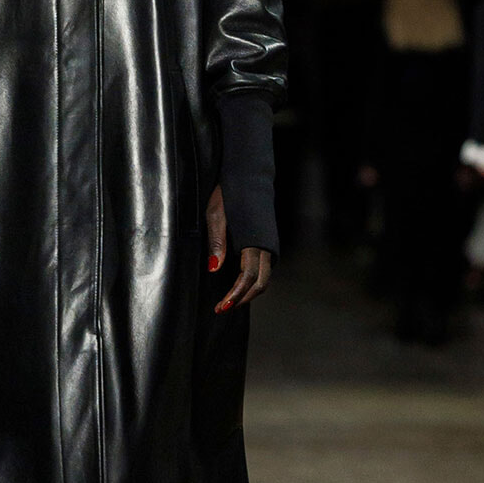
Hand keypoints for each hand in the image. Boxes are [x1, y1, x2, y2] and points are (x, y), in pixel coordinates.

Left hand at [205, 183, 272, 311]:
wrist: (247, 173)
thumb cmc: (227, 192)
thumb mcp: (215, 213)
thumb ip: (216, 241)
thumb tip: (214, 269)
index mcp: (255, 239)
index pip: (249, 276)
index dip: (236, 294)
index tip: (221, 306)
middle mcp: (267, 245)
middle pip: (261, 282)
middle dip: (242, 299)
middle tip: (222, 309)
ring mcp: (269, 244)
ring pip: (265, 277)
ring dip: (248, 293)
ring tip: (228, 301)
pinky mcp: (266, 242)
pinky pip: (263, 268)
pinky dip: (252, 282)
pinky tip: (237, 285)